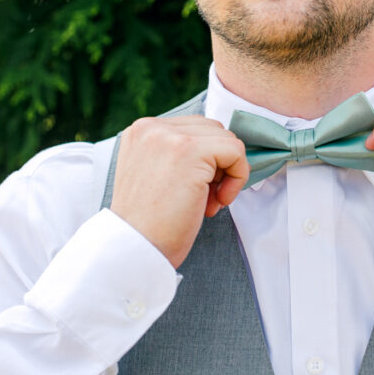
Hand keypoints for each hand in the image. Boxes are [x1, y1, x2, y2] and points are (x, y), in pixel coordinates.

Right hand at [110, 116, 248, 267]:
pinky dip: (237, 177)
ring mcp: (170, 136)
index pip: (194, 129)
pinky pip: (236, 151)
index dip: (206, 161)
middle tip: (204, 199)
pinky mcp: (191, 150)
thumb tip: (222, 148)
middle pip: (212, 130)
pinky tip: (218, 201)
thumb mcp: (156, 174)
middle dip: (218, 165)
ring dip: (227, 173)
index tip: (196, 190)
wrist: (136, 247)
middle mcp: (151, 127)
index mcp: (142, 130)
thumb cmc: (151, 222)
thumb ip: (178, 154)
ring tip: (208, 202)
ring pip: (226, 139)